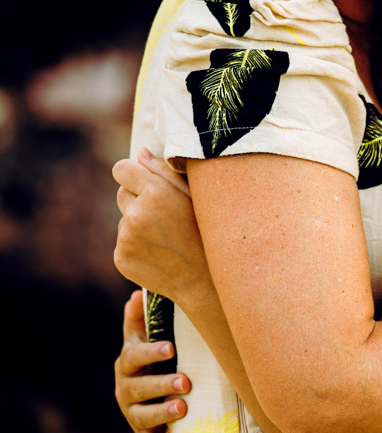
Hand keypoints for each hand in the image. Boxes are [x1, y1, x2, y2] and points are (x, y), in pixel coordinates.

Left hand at [113, 149, 207, 301]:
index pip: (121, 169)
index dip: (133, 173)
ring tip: (167, 235)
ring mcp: (126, 239)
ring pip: (124, 219)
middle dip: (138, 198)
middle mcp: (136, 214)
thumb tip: (140, 152)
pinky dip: (136, 244)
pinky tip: (160, 250)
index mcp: (155, 193)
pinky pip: (123, 242)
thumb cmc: (208, 230)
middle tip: (165, 212)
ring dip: (138, 222)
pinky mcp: (121, 258)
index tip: (143, 180)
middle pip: (121, 193)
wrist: (206, 279)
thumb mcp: (196, 195)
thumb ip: (165, 170)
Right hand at [115, 289, 191, 432]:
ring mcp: (132, 412)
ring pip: (142, 416)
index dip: (151, 351)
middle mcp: (125, 389)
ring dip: (162, 414)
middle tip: (185, 381)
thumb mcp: (145, 334)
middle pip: (139, 388)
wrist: (150, 384)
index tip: (171, 347)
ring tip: (183, 409)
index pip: (134, 356)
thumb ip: (140, 317)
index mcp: (127, 362)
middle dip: (161, 385)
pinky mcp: (142, 432)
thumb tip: (137, 293)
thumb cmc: (154, 353)